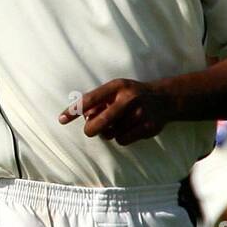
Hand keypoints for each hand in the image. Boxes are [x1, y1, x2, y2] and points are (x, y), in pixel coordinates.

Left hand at [59, 79, 177, 145]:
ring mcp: (139, 113)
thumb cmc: (132, 95)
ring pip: (111, 133)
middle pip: (100, 122)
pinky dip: (121, 137)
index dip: (75, 110)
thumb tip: (83, 115)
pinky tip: (129, 129)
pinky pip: (122, 140)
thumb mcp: (116, 91)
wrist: (164, 99)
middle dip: (91, 129)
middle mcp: (129, 98)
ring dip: (109, 132)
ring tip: (118, 124)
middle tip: (90, 130)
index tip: (61, 119)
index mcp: (118, 86)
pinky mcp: (147, 127)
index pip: (90, 99)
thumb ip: (98, 101)